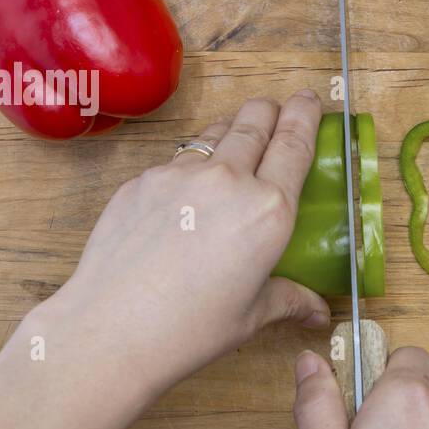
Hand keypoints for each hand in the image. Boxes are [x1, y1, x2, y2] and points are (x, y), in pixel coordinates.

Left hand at [0, 92, 331, 428]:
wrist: (111, 329)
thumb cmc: (189, 329)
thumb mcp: (251, 315)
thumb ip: (288, 299)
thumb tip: (318, 313)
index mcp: (269, 211)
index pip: (295, 143)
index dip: (305, 114)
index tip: (310, 99)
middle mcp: (228, 180)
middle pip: (254, 122)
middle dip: (269, 110)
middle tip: (275, 110)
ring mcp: (180, 175)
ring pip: (212, 134)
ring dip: (230, 129)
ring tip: (234, 141)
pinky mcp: (142, 181)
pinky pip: (175, 161)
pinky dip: (190, 166)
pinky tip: (186, 194)